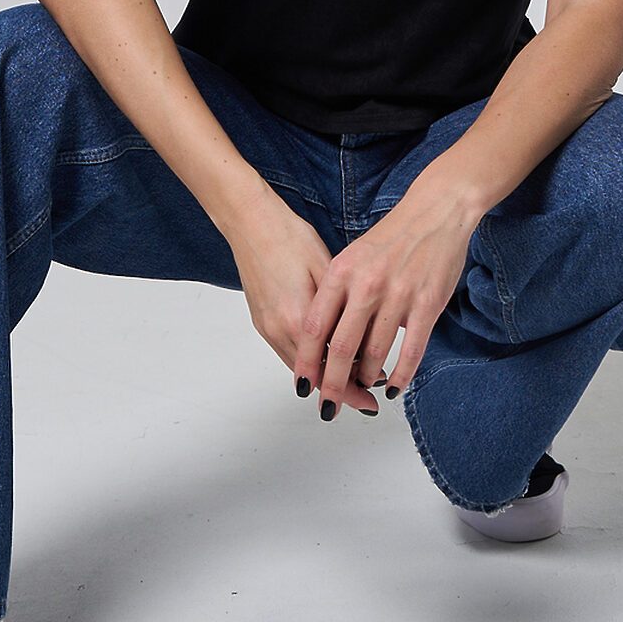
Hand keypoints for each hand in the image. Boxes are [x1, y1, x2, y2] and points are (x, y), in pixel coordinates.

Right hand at [226, 189, 378, 413]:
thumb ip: (342, 309)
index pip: (329, 370)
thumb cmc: (290, 237)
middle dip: (341, 390)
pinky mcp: (260, 320)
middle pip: (312, 377)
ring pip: (298, 366)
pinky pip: (287, 351)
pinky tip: (327, 355)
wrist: (250, 222)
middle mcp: (279, 330)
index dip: (352, 389)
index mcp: (300, 319)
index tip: (372, 400)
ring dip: (324, 377)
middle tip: (367, 399)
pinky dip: (308, 361)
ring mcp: (266, 326)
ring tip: (351, 379)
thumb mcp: (327, 270)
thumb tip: (364, 338)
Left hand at [292, 173, 481, 418]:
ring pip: (375, 354)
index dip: (306, 361)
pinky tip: (394, 387)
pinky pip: (411, 351)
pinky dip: (400, 375)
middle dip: (332, 384)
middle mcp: (366, 285)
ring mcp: (398, 295)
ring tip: (363, 390)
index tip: (302, 384)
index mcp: (341, 272)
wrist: (434, 213)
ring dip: (366, 379)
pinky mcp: (427, 304)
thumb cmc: (389, 238)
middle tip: (328, 405)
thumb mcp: (350, 258)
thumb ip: (335, 295)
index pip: (314, 326)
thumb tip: (320, 339)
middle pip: (340, 348)